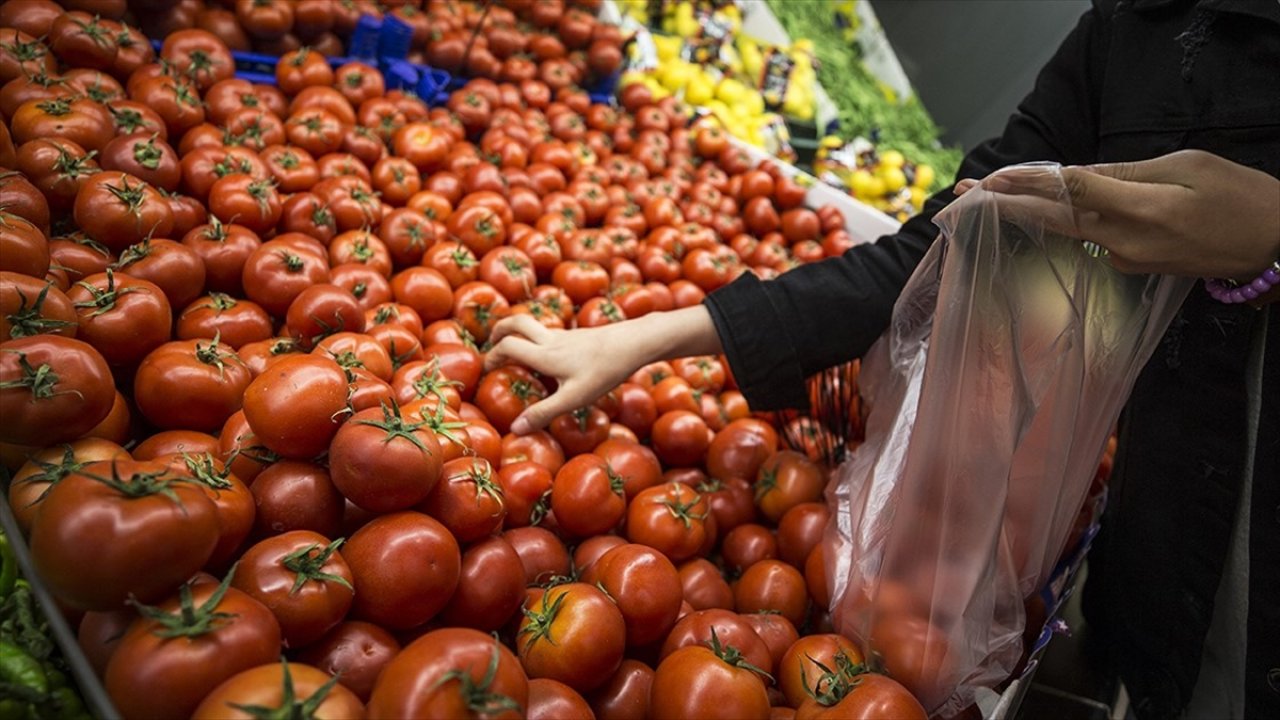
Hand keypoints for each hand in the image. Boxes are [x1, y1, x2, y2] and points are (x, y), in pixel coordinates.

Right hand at [483, 306, 722, 433]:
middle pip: (517, 321)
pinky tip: (550, 358)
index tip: (485, 369)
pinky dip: (540, 340)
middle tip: (492, 344)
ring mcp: (566, 335)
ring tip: (517, 351)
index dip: (492, 356)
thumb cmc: (604, 371)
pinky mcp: (580, 336)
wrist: (634, 343)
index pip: (507, 346)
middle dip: (500, 329)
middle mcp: (551, 340)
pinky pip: (552, 333)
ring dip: (520, 333)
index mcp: (544, 354)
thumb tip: (516, 430)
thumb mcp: (574, 398)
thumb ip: (544, 413)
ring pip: (535, 326)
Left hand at [955, 150, 1279, 277]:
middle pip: (1052, 219)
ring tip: (985, 200)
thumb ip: (1127, 172)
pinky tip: (1041, 211)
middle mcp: (1123, 240)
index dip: (1025, 183)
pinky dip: (1062, 223)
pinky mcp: (1131, 267)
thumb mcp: (1187, 167)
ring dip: (1025, 214)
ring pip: (1067, 230)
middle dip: (1003, 206)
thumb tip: (1077, 174)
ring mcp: (1125, 259)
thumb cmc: (1239, 197)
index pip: (1069, 192)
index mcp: (1139, 209)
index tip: (988, 179)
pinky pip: (1089, 238)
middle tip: (959, 195)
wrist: (1274, 246)